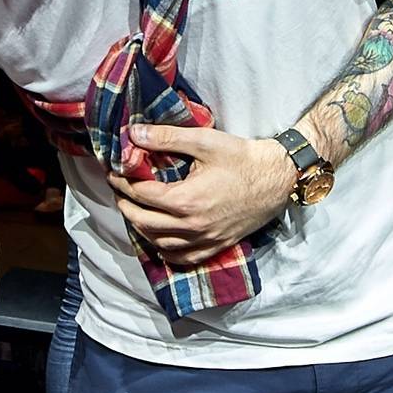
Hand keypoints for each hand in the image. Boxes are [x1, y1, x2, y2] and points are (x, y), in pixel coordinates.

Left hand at [112, 125, 293, 265]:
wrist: (277, 178)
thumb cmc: (242, 158)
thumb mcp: (205, 141)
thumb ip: (166, 138)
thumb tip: (133, 133)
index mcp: (186, 200)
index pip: (141, 194)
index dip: (123, 182)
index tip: (115, 172)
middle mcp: (192, 226)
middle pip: (143, 222)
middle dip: (125, 205)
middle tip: (120, 190)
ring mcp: (204, 240)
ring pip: (159, 243)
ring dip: (141, 228)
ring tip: (135, 210)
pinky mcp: (216, 246)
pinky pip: (181, 258)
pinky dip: (164, 251)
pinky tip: (159, 238)